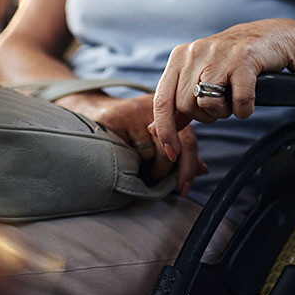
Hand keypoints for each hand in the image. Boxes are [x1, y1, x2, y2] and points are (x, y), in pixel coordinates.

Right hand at [56, 92, 206, 195]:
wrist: (91, 112)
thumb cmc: (127, 130)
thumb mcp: (156, 141)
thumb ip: (179, 152)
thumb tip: (203, 170)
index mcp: (172, 111)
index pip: (189, 140)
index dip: (190, 166)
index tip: (185, 188)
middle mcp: (160, 106)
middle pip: (177, 145)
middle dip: (170, 172)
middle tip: (159, 184)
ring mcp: (139, 109)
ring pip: (155, 152)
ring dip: (149, 169)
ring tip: (137, 168)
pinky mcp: (119, 115)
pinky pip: (134, 150)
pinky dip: (131, 161)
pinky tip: (123, 156)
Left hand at [152, 20, 294, 159]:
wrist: (268, 37)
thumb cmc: (230, 62)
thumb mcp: (199, 77)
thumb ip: (177, 103)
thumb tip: (154, 129)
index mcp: (179, 57)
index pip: (162, 100)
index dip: (165, 130)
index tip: (171, 152)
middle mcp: (195, 53)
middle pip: (186, 106)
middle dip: (204, 116)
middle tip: (219, 105)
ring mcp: (219, 55)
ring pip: (209, 105)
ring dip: (224, 112)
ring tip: (232, 99)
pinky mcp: (244, 60)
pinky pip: (239, 102)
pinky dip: (244, 110)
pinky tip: (247, 100)